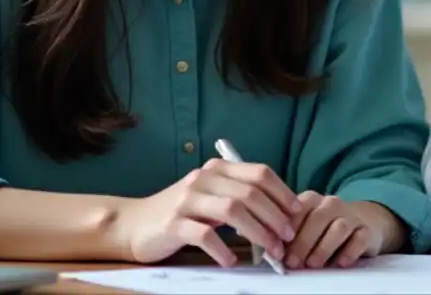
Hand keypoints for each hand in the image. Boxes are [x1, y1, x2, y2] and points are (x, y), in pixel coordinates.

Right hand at [113, 157, 301, 266]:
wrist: (134, 224)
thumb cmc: (182, 213)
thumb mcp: (212, 197)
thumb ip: (241, 198)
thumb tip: (282, 215)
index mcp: (218, 169)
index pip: (260, 173)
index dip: (283, 193)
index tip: (297, 214)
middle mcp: (204, 178)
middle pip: (250, 193)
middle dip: (275, 217)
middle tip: (287, 238)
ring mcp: (187, 200)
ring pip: (233, 210)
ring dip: (257, 232)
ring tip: (270, 250)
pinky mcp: (173, 223)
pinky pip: (205, 234)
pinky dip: (222, 249)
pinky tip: (231, 260)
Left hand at [283, 192, 389, 269]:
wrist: (360, 224)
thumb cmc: (323, 230)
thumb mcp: (304, 228)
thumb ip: (288, 235)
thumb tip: (271, 250)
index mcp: (311, 200)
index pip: (297, 210)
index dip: (286, 231)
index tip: (278, 250)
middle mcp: (331, 204)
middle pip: (317, 218)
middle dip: (303, 242)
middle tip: (293, 262)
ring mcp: (350, 216)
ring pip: (339, 227)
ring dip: (324, 247)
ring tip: (313, 264)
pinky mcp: (366, 230)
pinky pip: (360, 238)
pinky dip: (350, 251)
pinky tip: (340, 263)